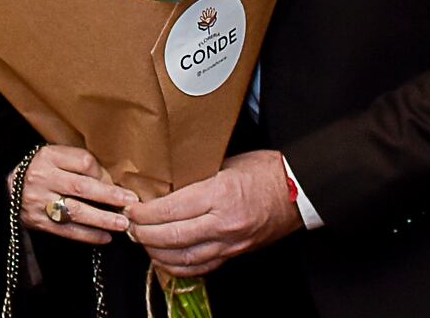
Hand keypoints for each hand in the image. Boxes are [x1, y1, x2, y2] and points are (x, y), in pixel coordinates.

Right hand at [9, 144, 137, 244]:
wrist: (7, 188)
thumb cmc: (42, 170)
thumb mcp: (56, 157)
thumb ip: (80, 164)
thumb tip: (111, 182)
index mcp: (49, 156)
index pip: (83, 162)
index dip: (102, 173)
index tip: (117, 182)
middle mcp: (42, 178)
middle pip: (81, 187)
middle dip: (109, 196)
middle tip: (130, 203)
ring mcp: (38, 201)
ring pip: (75, 211)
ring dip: (102, 219)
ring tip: (122, 224)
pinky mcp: (37, 222)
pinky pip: (66, 230)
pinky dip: (87, 235)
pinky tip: (105, 237)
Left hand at [125, 150, 301, 276]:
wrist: (300, 190)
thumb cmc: (266, 170)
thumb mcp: (227, 163)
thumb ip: (197, 177)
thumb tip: (165, 185)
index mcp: (220, 194)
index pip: (171, 210)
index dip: (144, 213)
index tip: (131, 210)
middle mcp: (223, 223)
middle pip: (171, 237)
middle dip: (143, 234)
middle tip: (129, 226)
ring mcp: (230, 242)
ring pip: (183, 258)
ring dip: (157, 252)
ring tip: (142, 242)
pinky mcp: (236, 253)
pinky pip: (201, 267)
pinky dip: (179, 266)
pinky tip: (166, 259)